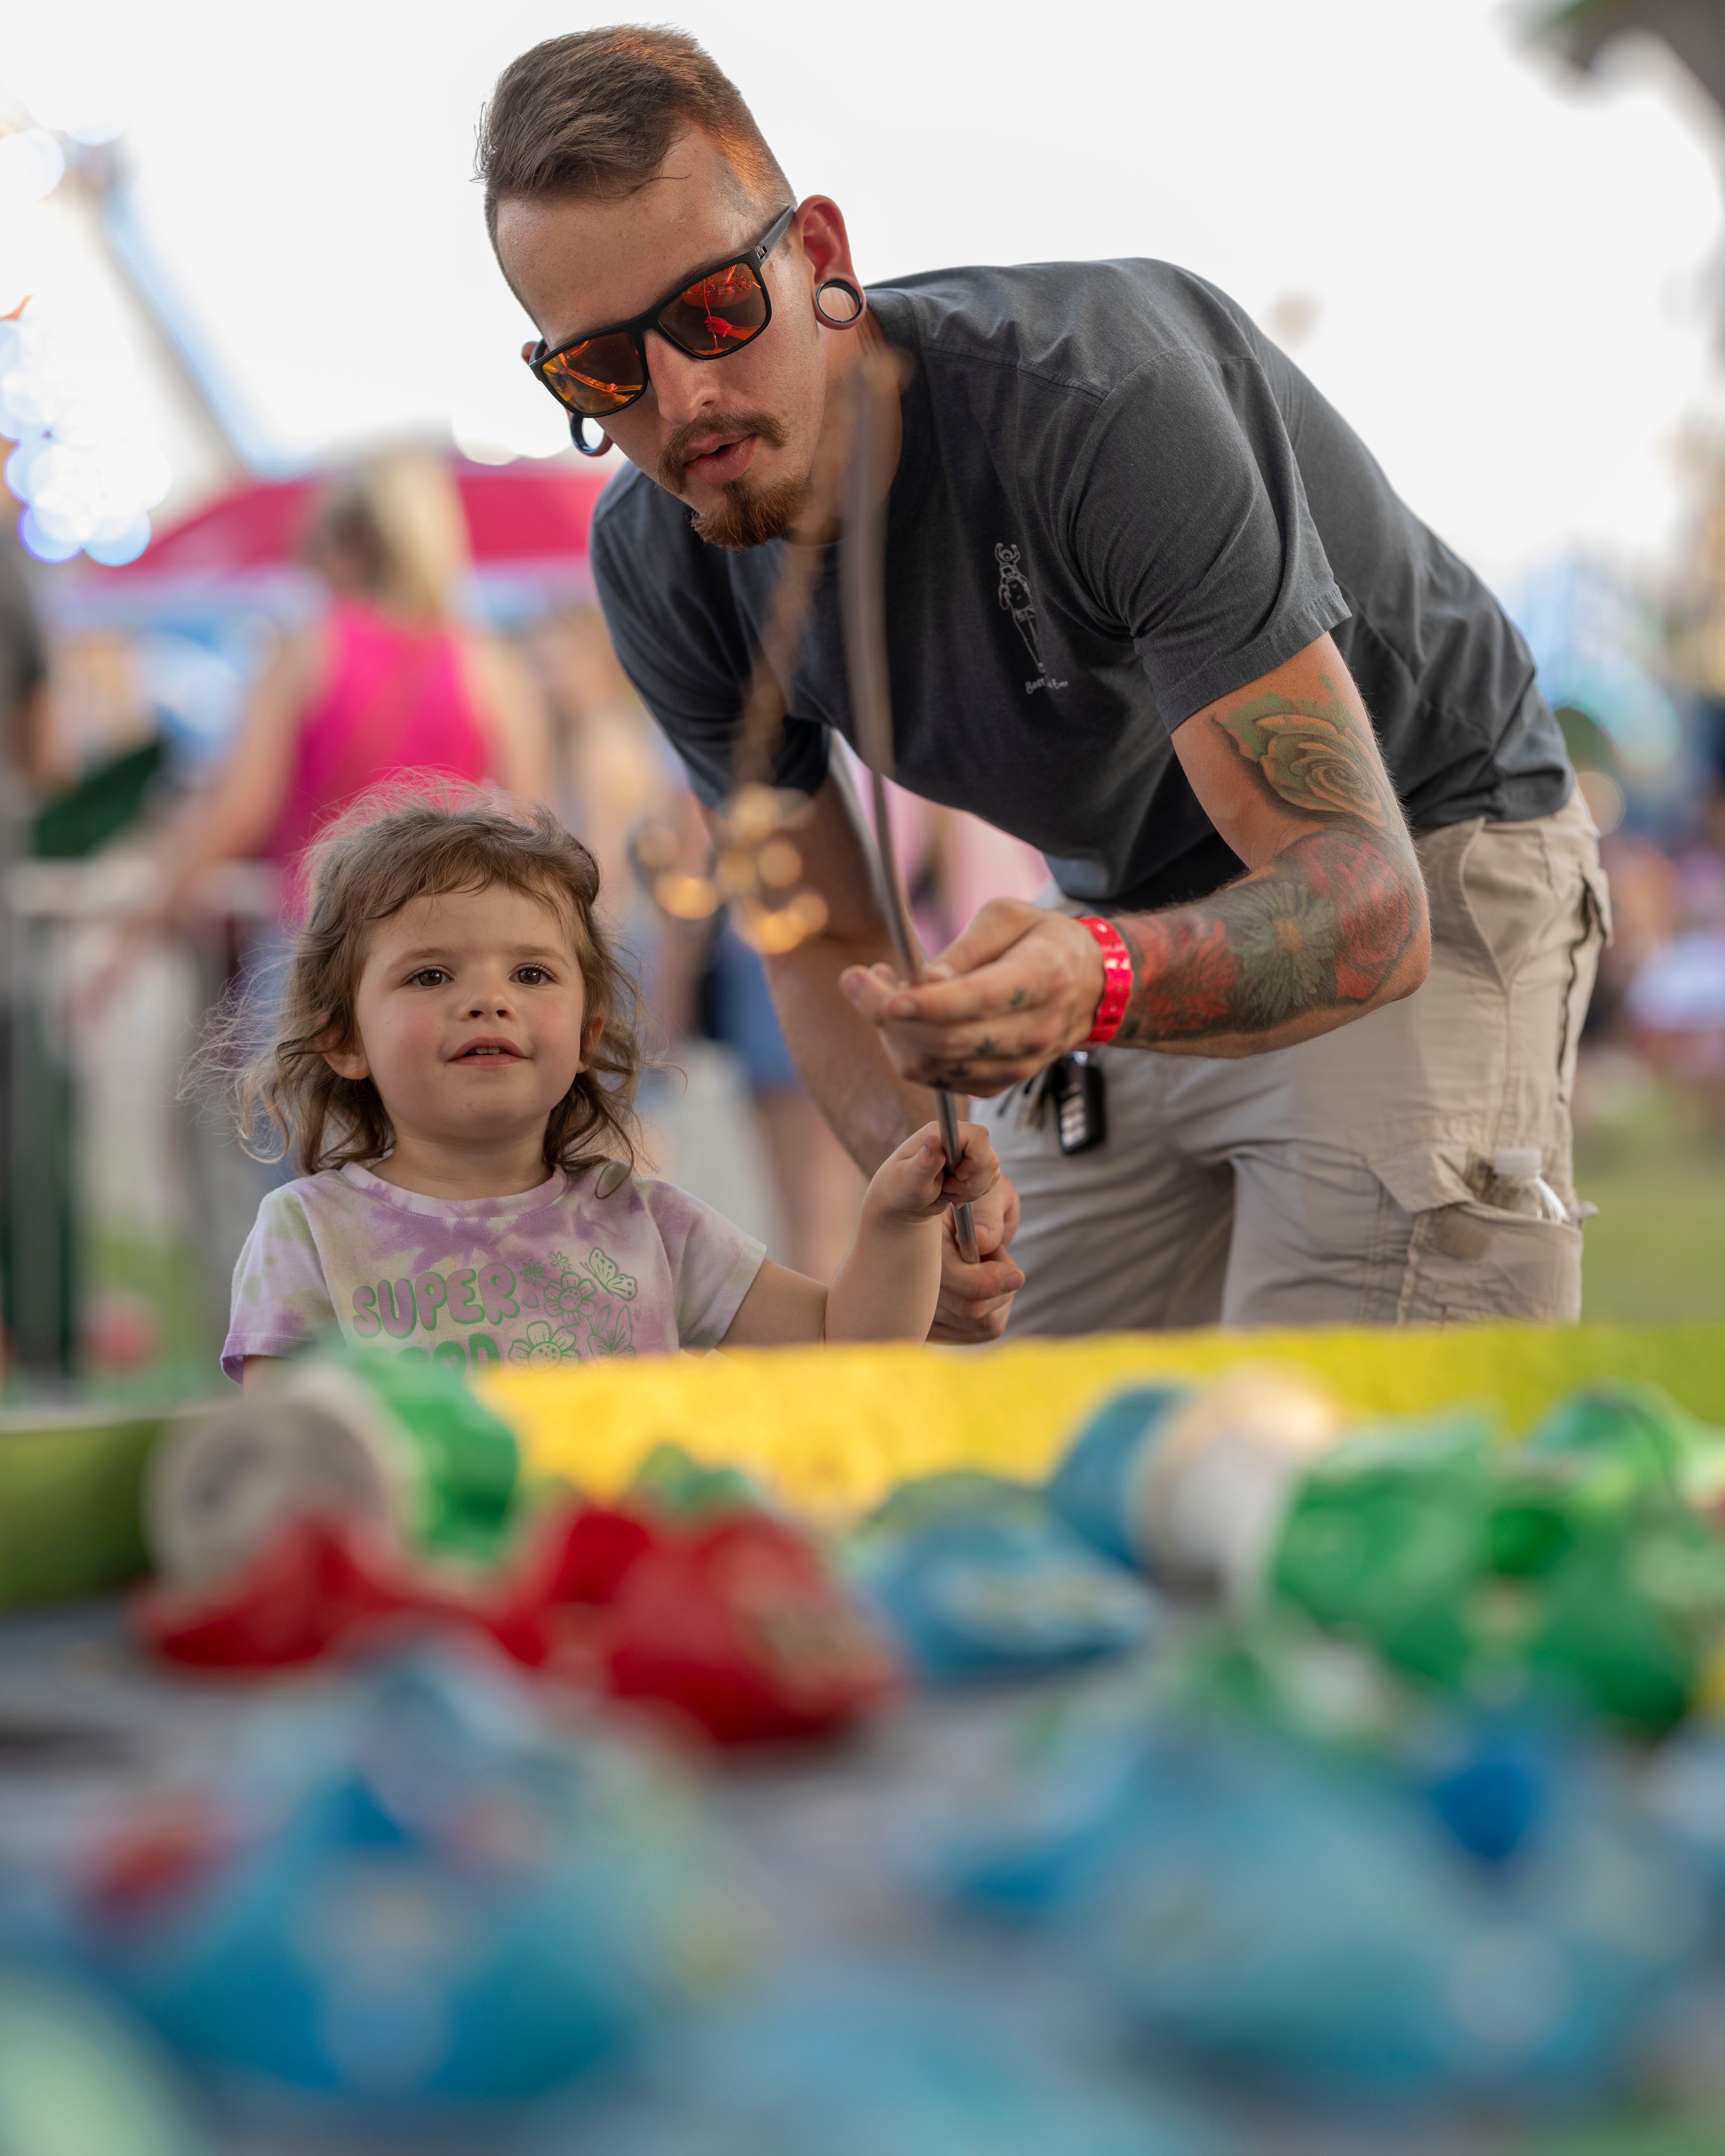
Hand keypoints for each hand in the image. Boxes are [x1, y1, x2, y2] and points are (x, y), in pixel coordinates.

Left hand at [839, 900, 1105, 1096]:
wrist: (1092, 988)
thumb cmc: (1045, 941)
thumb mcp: (1009, 918)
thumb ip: (966, 949)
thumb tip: (925, 979)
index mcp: (1041, 979)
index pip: (974, 1001)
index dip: (921, 1002)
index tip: (874, 984)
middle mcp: (1033, 1031)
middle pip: (946, 1042)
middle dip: (886, 1016)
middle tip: (855, 980)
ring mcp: (1019, 1065)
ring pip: (936, 1069)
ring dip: (892, 1035)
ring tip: (879, 990)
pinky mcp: (1001, 1083)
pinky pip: (941, 1082)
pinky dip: (909, 1054)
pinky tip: (902, 1017)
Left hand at [866, 1118, 998, 1227]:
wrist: (903, 1200)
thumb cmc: (900, 1186)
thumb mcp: (908, 1178)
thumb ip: (924, 1162)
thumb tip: (933, 1141)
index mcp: (941, 1133)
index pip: (978, 1136)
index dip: (975, 1160)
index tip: (956, 1176)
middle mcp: (957, 1139)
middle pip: (989, 1157)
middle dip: (972, 1182)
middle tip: (946, 1189)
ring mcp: (968, 1153)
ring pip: (992, 1171)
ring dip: (972, 1190)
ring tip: (946, 1192)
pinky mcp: (974, 1168)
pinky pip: (989, 1181)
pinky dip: (974, 1193)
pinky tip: (954, 1195)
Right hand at [932, 1168, 1022, 1342]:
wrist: (966, 1216)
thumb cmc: (978, 1200)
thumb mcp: (987, 1194)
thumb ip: (987, 1214)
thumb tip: (985, 1242)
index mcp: (921, 1245)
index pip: (954, 1280)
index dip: (988, 1281)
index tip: (1015, 1272)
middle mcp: (912, 1281)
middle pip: (969, 1308)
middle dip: (999, 1286)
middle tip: (996, 1257)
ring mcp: (922, 1309)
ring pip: (979, 1323)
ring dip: (998, 1297)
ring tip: (988, 1268)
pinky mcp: (938, 1327)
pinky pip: (980, 1331)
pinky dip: (995, 1311)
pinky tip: (985, 1289)